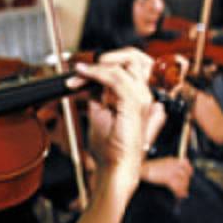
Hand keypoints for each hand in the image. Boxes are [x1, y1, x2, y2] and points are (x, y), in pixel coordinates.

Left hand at [71, 49, 162, 195]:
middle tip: (83, 67)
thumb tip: (88, 79)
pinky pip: (115, 77)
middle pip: (133, 57)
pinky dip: (96, 73)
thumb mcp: (100, 112)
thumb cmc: (110, 148)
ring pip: (123, 63)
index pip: (126, 65)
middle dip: (106, 56)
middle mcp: (144, 94)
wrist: (116, 167)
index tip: (80, 72)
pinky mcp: (134, 103)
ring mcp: (142, 97)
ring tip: (78, 74)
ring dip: (96, 66)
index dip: (103, 64)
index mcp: (139, 95)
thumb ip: (98, 94)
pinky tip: (83, 76)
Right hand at [141, 156, 191, 199]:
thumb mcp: (161, 163)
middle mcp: (173, 164)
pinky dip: (178, 191)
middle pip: (185, 173)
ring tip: (183, 194)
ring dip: (183, 188)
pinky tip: (178, 195)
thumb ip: (169, 166)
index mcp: (172, 160)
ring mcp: (171, 171)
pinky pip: (176, 186)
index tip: (190, 175)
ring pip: (182, 180)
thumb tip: (175, 174)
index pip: (185, 163)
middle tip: (185, 189)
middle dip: (186, 182)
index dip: (189, 170)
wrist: (141, 169)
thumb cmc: (148, 168)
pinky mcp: (167, 178)